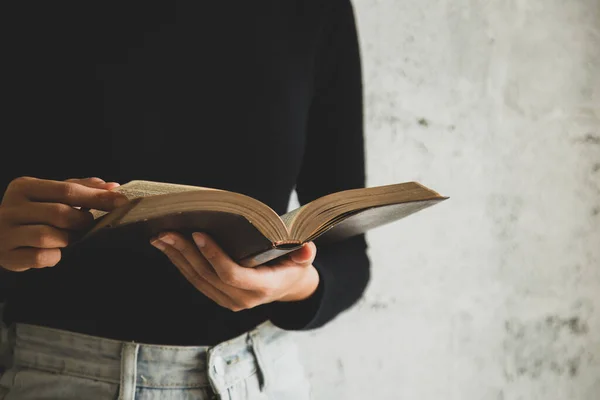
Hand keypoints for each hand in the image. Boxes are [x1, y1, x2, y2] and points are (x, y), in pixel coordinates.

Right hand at [0, 176, 128, 270]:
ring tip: (68, 238)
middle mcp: (12, 207)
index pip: (68, 190)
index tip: (121, 201)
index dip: (98, 197)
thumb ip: (79, 188)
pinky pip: (42, 257)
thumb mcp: (49, 195)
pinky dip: (55, 257)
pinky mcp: (8, 255)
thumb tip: (111, 186)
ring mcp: (6, 232)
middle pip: (61, 213)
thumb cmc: (30, 213)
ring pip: (50, 236)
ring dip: (68, 240)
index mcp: (25, 187)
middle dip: (82, 221)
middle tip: (86, 225)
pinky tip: (53, 252)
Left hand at [150, 232, 319, 310]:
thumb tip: (308, 247)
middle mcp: (241, 299)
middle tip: (166, 231)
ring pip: (196, 279)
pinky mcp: (218, 296)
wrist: (288, 288)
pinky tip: (167, 248)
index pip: (231, 274)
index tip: (198, 234)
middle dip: (185, 253)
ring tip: (160, 237)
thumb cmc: (293, 267)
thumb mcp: (302, 261)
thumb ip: (303, 255)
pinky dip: (180, 263)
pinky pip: (195, 281)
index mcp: (261, 288)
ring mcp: (227, 300)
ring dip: (176, 258)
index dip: (213, 255)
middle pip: (207, 275)